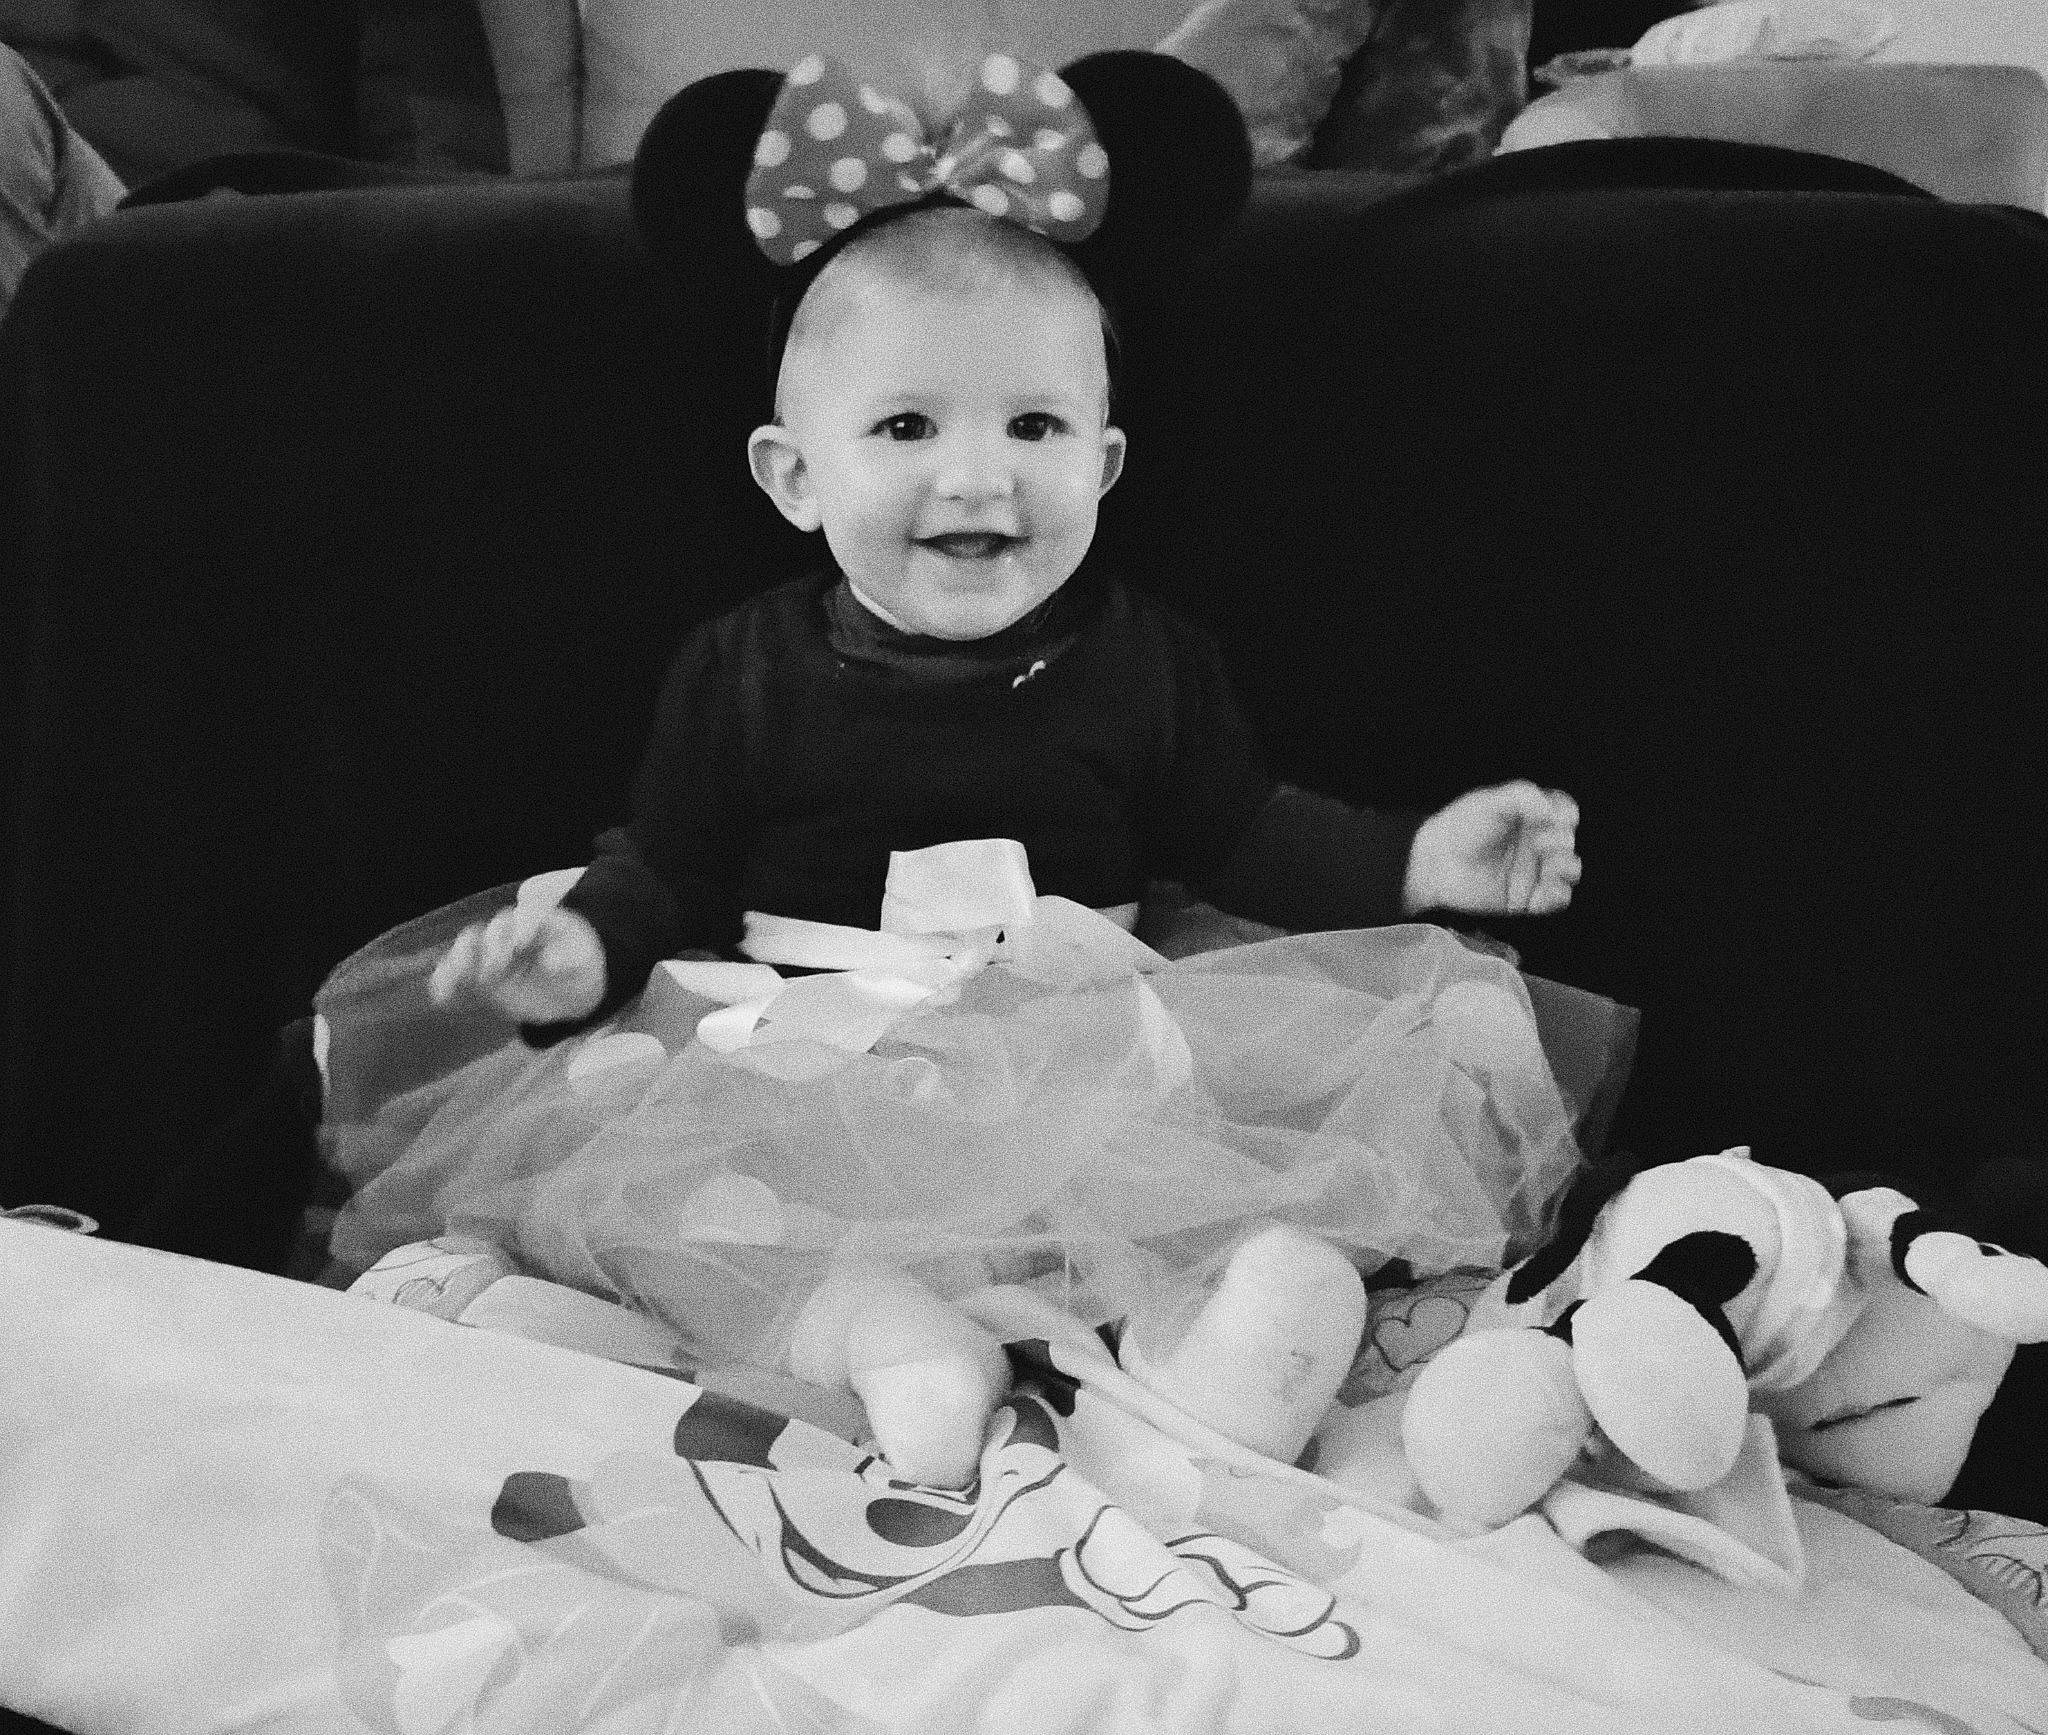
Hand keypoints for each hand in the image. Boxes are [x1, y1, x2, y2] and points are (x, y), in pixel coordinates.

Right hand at [428, 902, 606, 1023]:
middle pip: (494, 929)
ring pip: (469, 946)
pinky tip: (442, 995)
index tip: (520, 943)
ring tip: (457, 976)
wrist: (570, 988)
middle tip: (496, 966)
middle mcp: (511, 932)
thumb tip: (552, 962)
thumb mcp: (583, 961)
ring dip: (461, 959)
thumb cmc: (579, 965)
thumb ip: (569, 959)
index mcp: (539, 921)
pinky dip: (447, 981)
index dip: (521, 927)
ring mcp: (492, 952)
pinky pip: (457, 973)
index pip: (525, 917)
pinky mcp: (479, 975)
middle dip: (492, 944)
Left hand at [1403, 782, 1580, 916]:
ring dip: (1565, 866)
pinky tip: (1542, 889)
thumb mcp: (1487, 803)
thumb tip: (1551, 808)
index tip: (1557, 816)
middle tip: (1542, 841)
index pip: (1561, 810)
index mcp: (1526, 815)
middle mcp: (1532, 842)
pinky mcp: (1528, 899)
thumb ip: (1521, 796)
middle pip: (1567, 838)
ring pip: (1568, 868)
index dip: (1564, 812)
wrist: (1434, 871)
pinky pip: (1557, 898)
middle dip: (1561, 839)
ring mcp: (1532, 871)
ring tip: (1548, 864)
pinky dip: (1555, 894)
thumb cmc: (1456, 832)